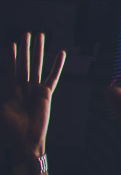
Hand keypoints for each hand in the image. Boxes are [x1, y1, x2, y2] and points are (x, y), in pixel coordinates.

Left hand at [0, 32, 65, 159]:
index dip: (11, 57)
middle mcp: (23, 88)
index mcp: (10, 91)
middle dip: (25, 48)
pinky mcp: (46, 94)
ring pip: (37, 65)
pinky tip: (60, 54)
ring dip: (38, 51)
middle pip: (24, 63)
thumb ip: (1, 98)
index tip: (12, 45)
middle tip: (27, 33)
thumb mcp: (1, 110)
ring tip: (41, 36)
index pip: (10, 70)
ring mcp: (36, 90)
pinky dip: (56, 65)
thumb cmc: (10, 130)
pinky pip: (52, 76)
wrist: (25, 141)